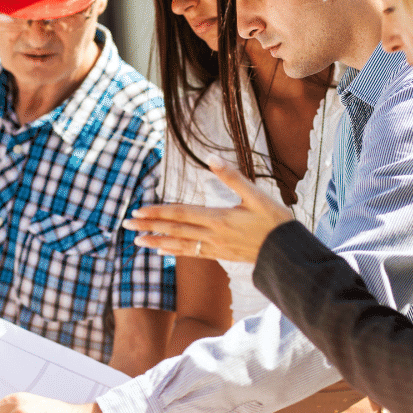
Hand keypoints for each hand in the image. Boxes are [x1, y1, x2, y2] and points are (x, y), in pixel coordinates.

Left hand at [124, 155, 292, 263]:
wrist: (287, 254)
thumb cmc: (275, 222)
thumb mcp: (256, 195)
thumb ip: (232, 177)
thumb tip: (211, 157)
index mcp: (219, 218)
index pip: (181, 213)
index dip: (158, 212)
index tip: (138, 211)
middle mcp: (213, 235)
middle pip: (175, 229)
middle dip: (149, 227)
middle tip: (126, 226)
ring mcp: (215, 248)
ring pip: (180, 244)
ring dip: (157, 242)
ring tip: (137, 242)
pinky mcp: (220, 255)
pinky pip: (192, 254)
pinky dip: (175, 252)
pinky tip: (162, 252)